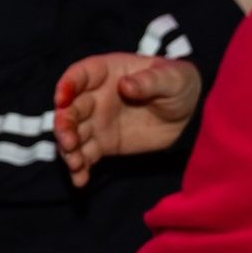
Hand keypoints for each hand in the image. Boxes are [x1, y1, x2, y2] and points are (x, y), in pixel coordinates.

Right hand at [55, 53, 202, 187]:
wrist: (190, 113)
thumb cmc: (178, 84)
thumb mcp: (171, 78)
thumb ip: (148, 81)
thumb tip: (124, 86)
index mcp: (107, 72)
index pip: (79, 76)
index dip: (67, 86)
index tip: (62, 100)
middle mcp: (95, 96)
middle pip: (70, 109)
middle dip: (64, 125)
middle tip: (69, 141)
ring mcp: (97, 121)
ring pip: (73, 134)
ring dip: (68, 149)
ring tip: (75, 163)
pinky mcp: (103, 144)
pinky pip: (85, 155)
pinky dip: (79, 168)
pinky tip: (80, 180)